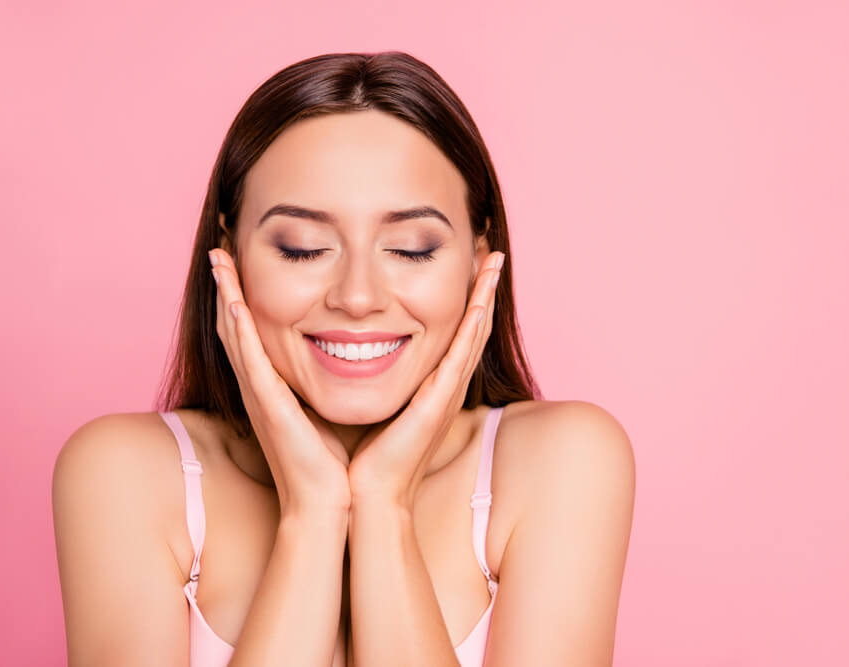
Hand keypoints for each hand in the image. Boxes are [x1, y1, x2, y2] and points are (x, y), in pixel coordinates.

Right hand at [210, 248, 350, 513]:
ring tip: (218, 256)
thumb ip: (326, 385)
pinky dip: (238, 328)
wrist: (328, 504)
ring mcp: (260, 395)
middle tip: (219, 246)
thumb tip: (352, 358)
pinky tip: (232, 301)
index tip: (241, 261)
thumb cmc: (332, 464)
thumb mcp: (326, 412)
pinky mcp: (268, 406)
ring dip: (224, 294)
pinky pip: (249, 359)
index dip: (242, 296)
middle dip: (225, 285)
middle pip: (234, 325)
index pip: (253, 332)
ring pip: (235, 334)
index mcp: (274, 387)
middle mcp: (260, 387)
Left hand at [346, 251, 504, 510]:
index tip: (469, 262)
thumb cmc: (365, 457)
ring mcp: (446, 394)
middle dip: (484, 287)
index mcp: (431, 385)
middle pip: (472, 326)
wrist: (367, 497)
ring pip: (473, 334)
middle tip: (492, 250)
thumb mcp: (375, 404)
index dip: (466, 297)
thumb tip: (355, 350)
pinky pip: (459, 359)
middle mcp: (445, 386)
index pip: (454, 331)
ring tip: (494, 260)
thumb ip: (372, 376)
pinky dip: (471, 328)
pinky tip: (479, 301)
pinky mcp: (438, 405)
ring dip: (486, 296)